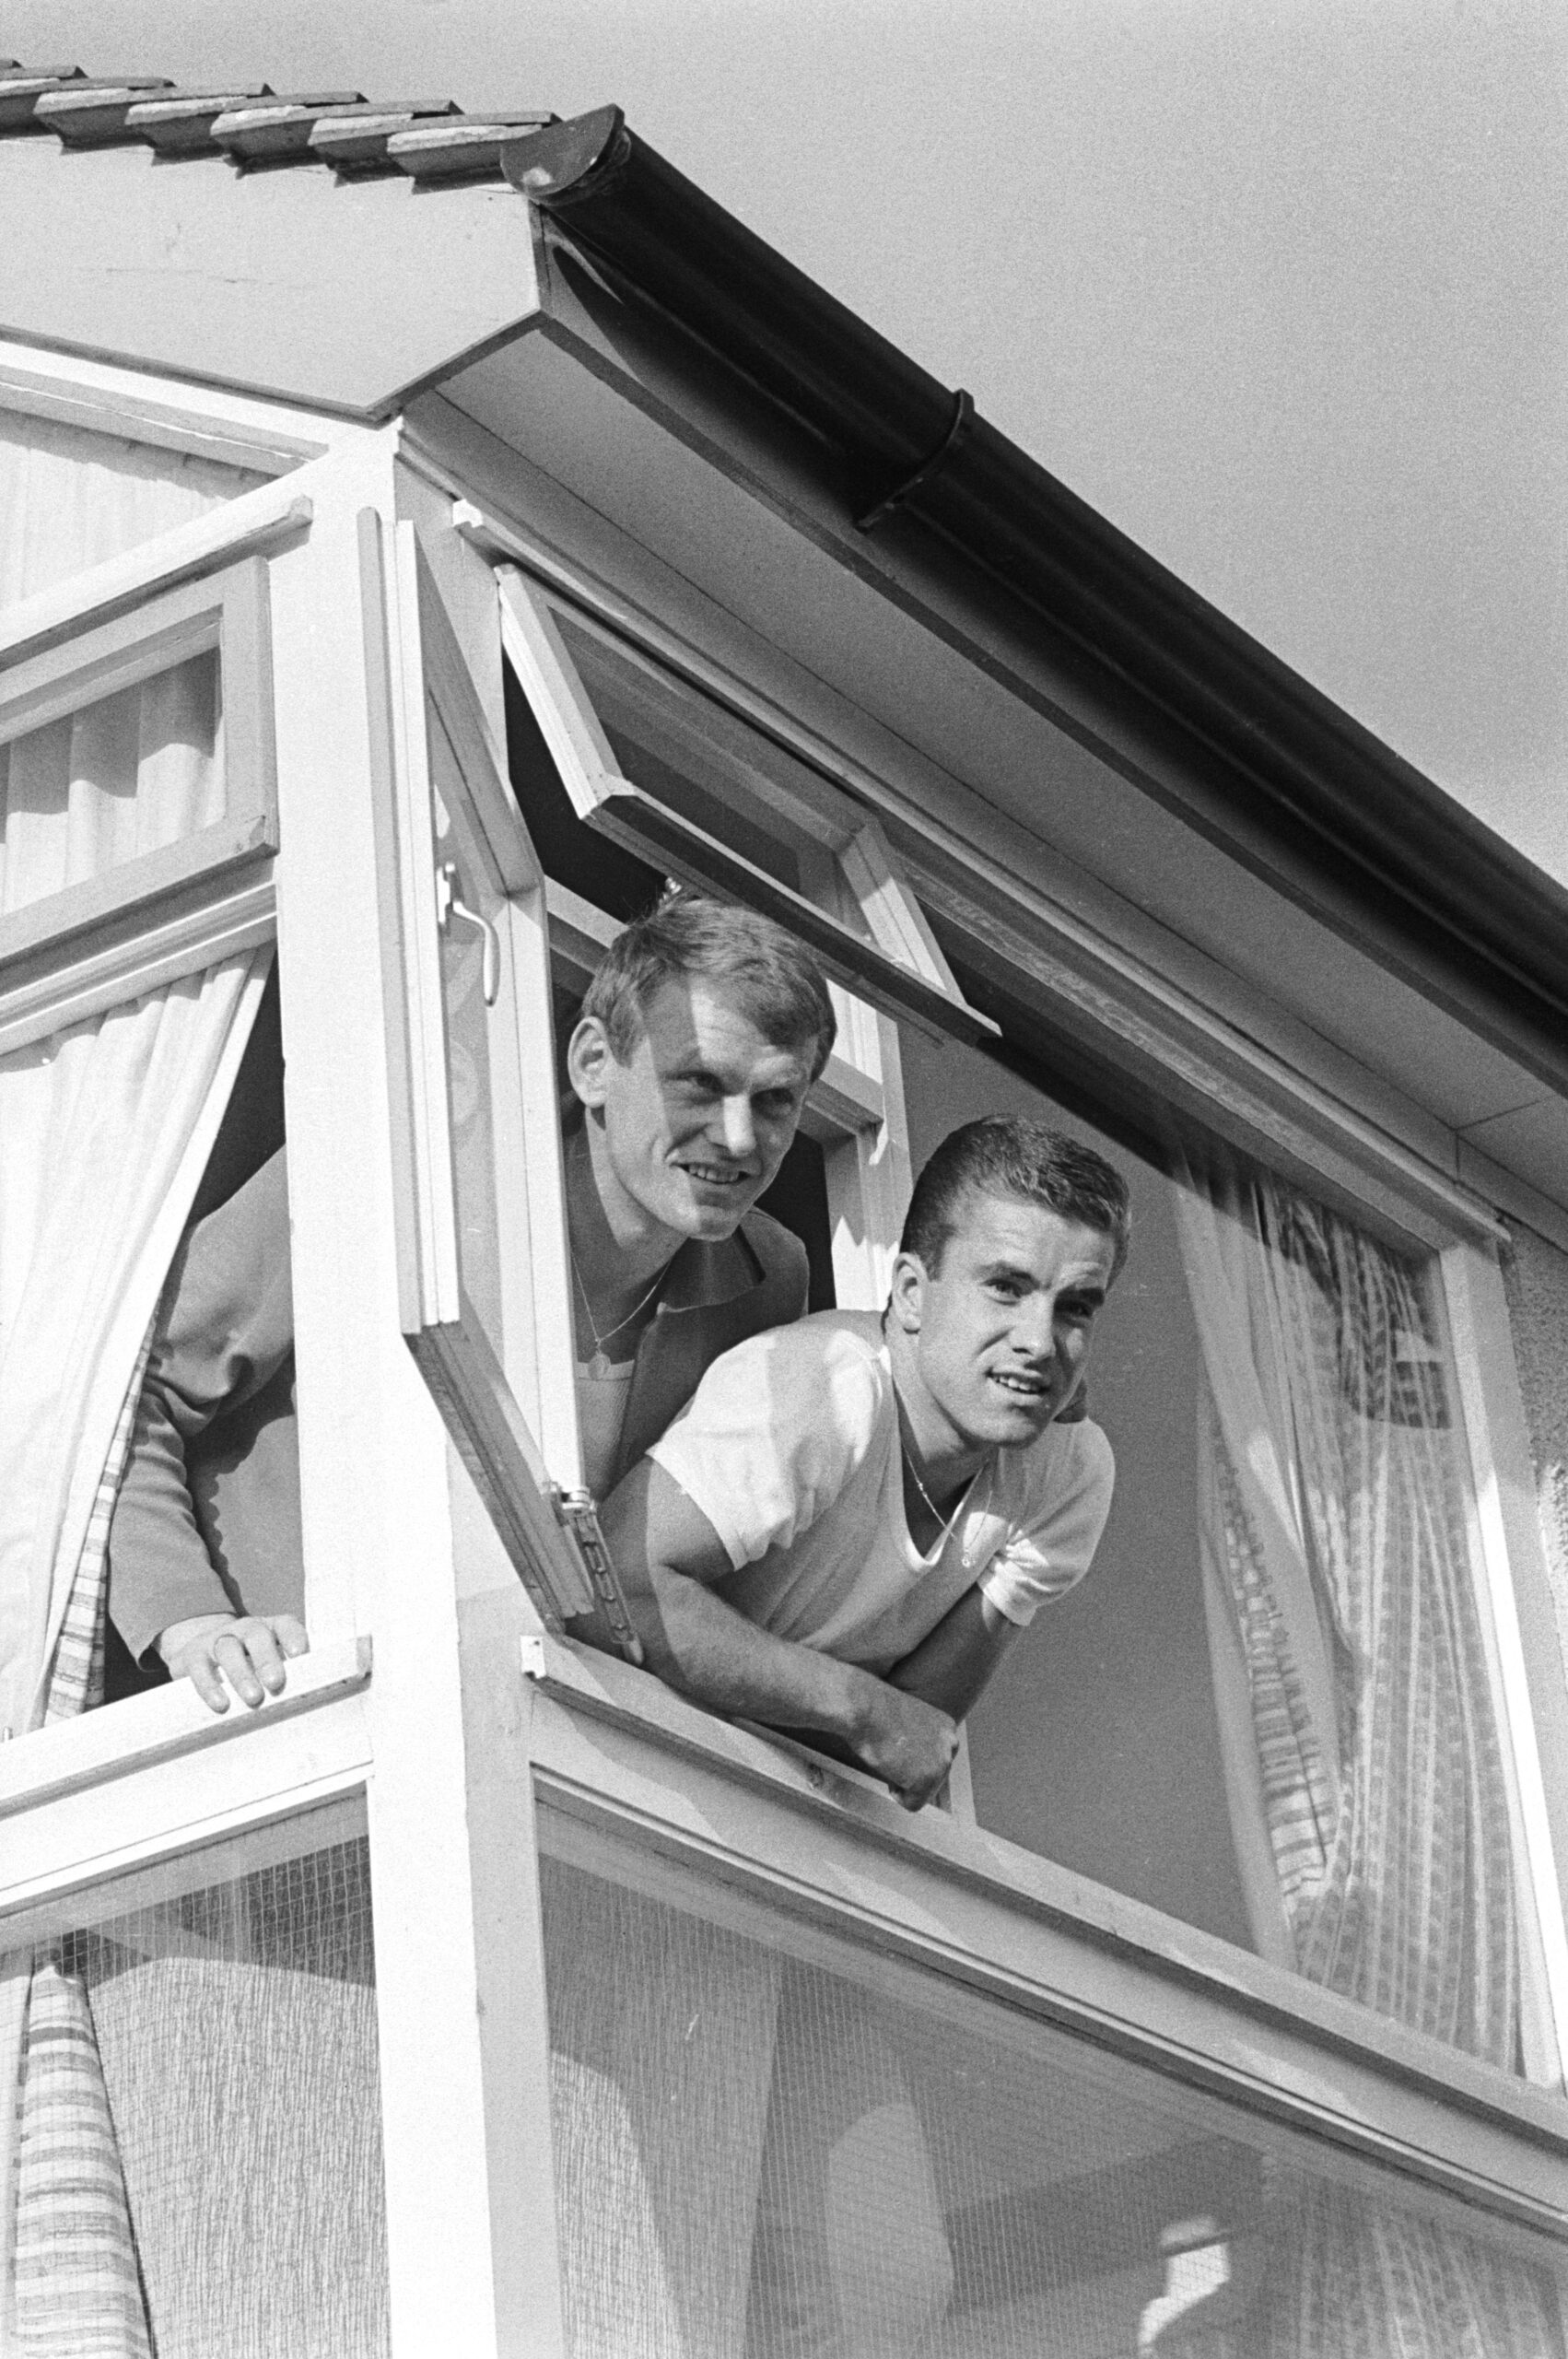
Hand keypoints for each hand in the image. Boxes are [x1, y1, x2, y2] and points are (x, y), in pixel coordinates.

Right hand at [156, 1613, 308, 1713]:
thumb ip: (286, 1675)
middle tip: (276, 1682)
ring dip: (241, 1674)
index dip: (293, 1636)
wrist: (198, 1655)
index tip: (299, 1654)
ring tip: (253, 1698)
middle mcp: (243, 1629)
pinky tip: (221, 1703)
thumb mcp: (266, 1666)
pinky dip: (210, 1686)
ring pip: (228, 1649)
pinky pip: (200, 1667)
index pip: (284, 1625)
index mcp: (268, 1629)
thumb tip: (311, 1702)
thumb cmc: (245, 1667)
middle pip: (256, 1634)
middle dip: (267, 1658)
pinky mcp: (192, 1656)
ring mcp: (217, 1639)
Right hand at [848, 1677, 959, 1811]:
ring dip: (904, 1783)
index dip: (914, 1762)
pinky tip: (887, 1770)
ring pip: (924, 1792)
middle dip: (911, 1775)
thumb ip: (921, 1740)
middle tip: (890, 1757)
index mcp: (947, 1727)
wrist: (864, 1707)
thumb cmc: (876, 1711)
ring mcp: (941, 1762)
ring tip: (888, 1759)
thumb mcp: (908, 1721)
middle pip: (933, 1778)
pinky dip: (898, 1796)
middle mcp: (951, 1744)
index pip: (936, 1759)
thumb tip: (914, 1760)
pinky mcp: (927, 1780)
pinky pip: (913, 1804)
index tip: (899, 1754)